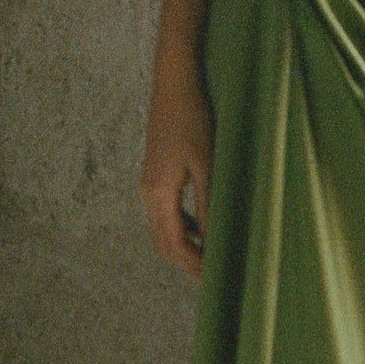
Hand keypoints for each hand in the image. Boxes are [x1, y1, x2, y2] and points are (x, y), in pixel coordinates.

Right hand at [141, 92, 213, 274]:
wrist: (174, 85)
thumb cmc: (192, 119)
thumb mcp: (207, 164)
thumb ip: (208, 204)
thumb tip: (214, 240)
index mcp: (157, 192)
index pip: (172, 244)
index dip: (194, 265)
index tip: (216, 278)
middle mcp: (148, 192)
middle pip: (163, 242)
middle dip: (187, 262)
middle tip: (214, 277)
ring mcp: (150, 184)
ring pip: (164, 229)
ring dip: (186, 245)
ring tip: (212, 256)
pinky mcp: (157, 175)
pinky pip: (167, 212)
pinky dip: (184, 227)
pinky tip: (204, 226)